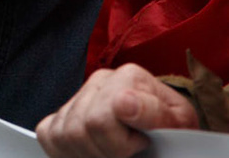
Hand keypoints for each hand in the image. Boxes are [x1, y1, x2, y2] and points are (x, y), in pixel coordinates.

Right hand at [36, 65, 198, 157]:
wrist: (166, 131)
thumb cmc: (172, 130)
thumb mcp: (179, 123)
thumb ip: (156, 114)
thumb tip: (124, 104)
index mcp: (129, 78)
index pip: (102, 116)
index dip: (122, 143)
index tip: (142, 145)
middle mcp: (100, 81)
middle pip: (81, 129)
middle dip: (106, 153)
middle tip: (128, 155)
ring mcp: (78, 97)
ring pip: (64, 135)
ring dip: (89, 155)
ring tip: (113, 154)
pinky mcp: (61, 114)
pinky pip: (48, 135)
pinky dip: (66, 152)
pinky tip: (91, 152)